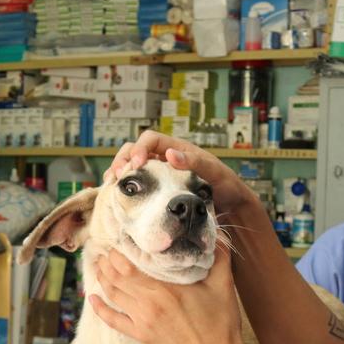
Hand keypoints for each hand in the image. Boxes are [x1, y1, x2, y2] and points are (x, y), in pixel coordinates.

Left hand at [90, 245, 250, 343]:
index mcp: (164, 289)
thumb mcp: (223, 285)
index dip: (117, 252)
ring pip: (112, 295)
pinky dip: (99, 309)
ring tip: (99, 265)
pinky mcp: (140, 334)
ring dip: (102, 278)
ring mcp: (141, 320)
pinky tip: (92, 298)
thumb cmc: (220, 321)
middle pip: (115, 278)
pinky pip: (112, 320)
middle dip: (106, 262)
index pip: (128, 266)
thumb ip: (219, 256)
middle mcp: (147, 303)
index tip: (118, 241)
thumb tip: (218, 234)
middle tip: (105, 250)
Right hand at [105, 131, 260, 226]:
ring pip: (132, 165)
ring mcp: (160, 173)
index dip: (139, 149)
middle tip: (116, 176)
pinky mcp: (157, 188)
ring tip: (111, 184)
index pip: (150, 139)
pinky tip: (118, 195)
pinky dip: (126, 186)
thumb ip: (194, 163)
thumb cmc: (225, 185)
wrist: (231, 204)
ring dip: (119, 172)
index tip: (136, 165)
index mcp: (177, 149)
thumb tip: (170, 155)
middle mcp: (165, 158)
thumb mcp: (214, 172)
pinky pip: (137, 182)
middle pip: (135, 149)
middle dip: (122, 159)